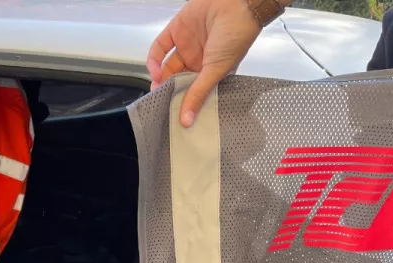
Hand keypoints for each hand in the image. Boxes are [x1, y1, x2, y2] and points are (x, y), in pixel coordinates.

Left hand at [148, 0, 279, 126]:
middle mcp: (198, 59)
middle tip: (160, 103)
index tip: (173, 114)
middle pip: (177, 79)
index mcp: (211, 71)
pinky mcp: (176, 30)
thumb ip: (198, 94)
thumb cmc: (237, 35)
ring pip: (167, 65)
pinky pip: (160, 47)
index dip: (182, 102)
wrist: (238, 3)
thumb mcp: (216, 70)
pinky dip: (154, 59)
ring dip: (159, 78)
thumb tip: (187, 120)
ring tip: (156, 88)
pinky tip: (154, 71)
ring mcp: (186, 45)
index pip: (192, 91)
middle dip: (167, 91)